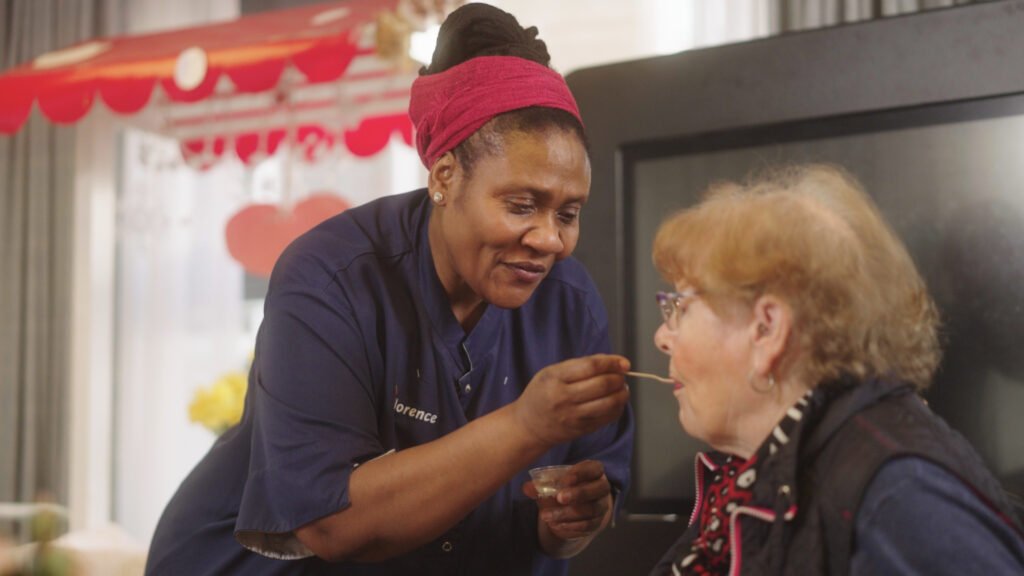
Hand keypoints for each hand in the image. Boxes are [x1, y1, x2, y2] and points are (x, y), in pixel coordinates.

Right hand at [512, 354, 629, 446]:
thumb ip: (581, 365)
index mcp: (555, 378)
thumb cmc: (542, 393)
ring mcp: (573, 416)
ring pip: (609, 403)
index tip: (623, 362)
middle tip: (621, 375)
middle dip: (618, 378)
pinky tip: (616, 401)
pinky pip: (607, 418)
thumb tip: (614, 362)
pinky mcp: (581, 429)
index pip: (590, 367)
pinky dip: (618, 408)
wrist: (529, 426)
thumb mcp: (551, 372)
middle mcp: (563, 398)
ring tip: (621, 388)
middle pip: (602, 385)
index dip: (611, 362)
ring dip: (622, 393)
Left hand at [525, 460, 612, 542]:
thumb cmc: (562, 489)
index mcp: (593, 471)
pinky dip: (571, 526)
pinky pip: (588, 525)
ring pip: (591, 510)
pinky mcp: (598, 523)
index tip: (564, 480)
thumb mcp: (551, 485)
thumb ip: (540, 485)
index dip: (581, 473)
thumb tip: (527, 487)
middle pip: (598, 489)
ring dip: (568, 513)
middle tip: (559, 498)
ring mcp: (602, 506)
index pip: (593, 469)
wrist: (569, 510)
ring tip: (548, 516)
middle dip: (578, 494)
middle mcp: (602, 488)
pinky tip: (556, 525)